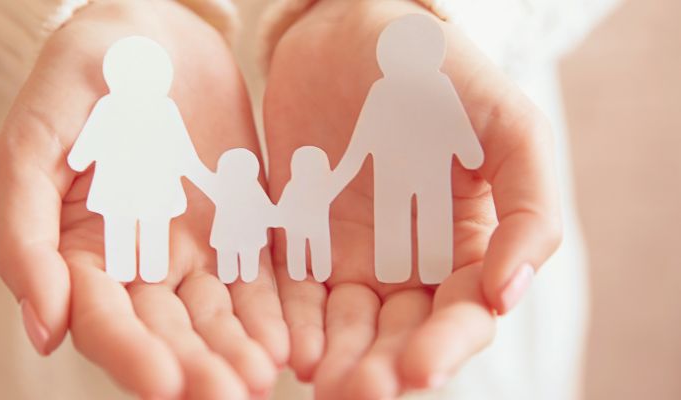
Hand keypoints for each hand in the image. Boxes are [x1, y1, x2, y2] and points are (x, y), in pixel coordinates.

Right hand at [0, 1, 287, 397]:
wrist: (151, 34)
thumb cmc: (78, 81)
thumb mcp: (32, 144)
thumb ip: (25, 234)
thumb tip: (41, 330)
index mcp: (80, 254)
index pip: (104, 321)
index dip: (131, 356)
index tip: (166, 384)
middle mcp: (138, 265)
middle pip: (167, 332)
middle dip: (197, 367)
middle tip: (229, 395)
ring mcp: (194, 250)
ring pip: (217, 316)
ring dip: (238, 349)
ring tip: (264, 376)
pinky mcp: (242, 229)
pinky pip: (260, 277)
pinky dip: (273, 309)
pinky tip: (290, 337)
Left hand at [263, 0, 560, 397]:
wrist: (349, 30)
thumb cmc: (440, 72)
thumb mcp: (508, 126)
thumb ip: (530, 206)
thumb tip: (510, 294)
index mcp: (468, 245)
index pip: (462, 315)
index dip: (444, 346)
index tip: (417, 369)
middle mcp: (412, 263)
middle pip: (401, 334)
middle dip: (382, 367)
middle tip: (357, 391)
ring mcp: (353, 255)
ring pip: (347, 325)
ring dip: (337, 357)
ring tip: (319, 377)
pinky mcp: (301, 239)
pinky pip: (295, 291)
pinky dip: (293, 320)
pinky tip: (289, 342)